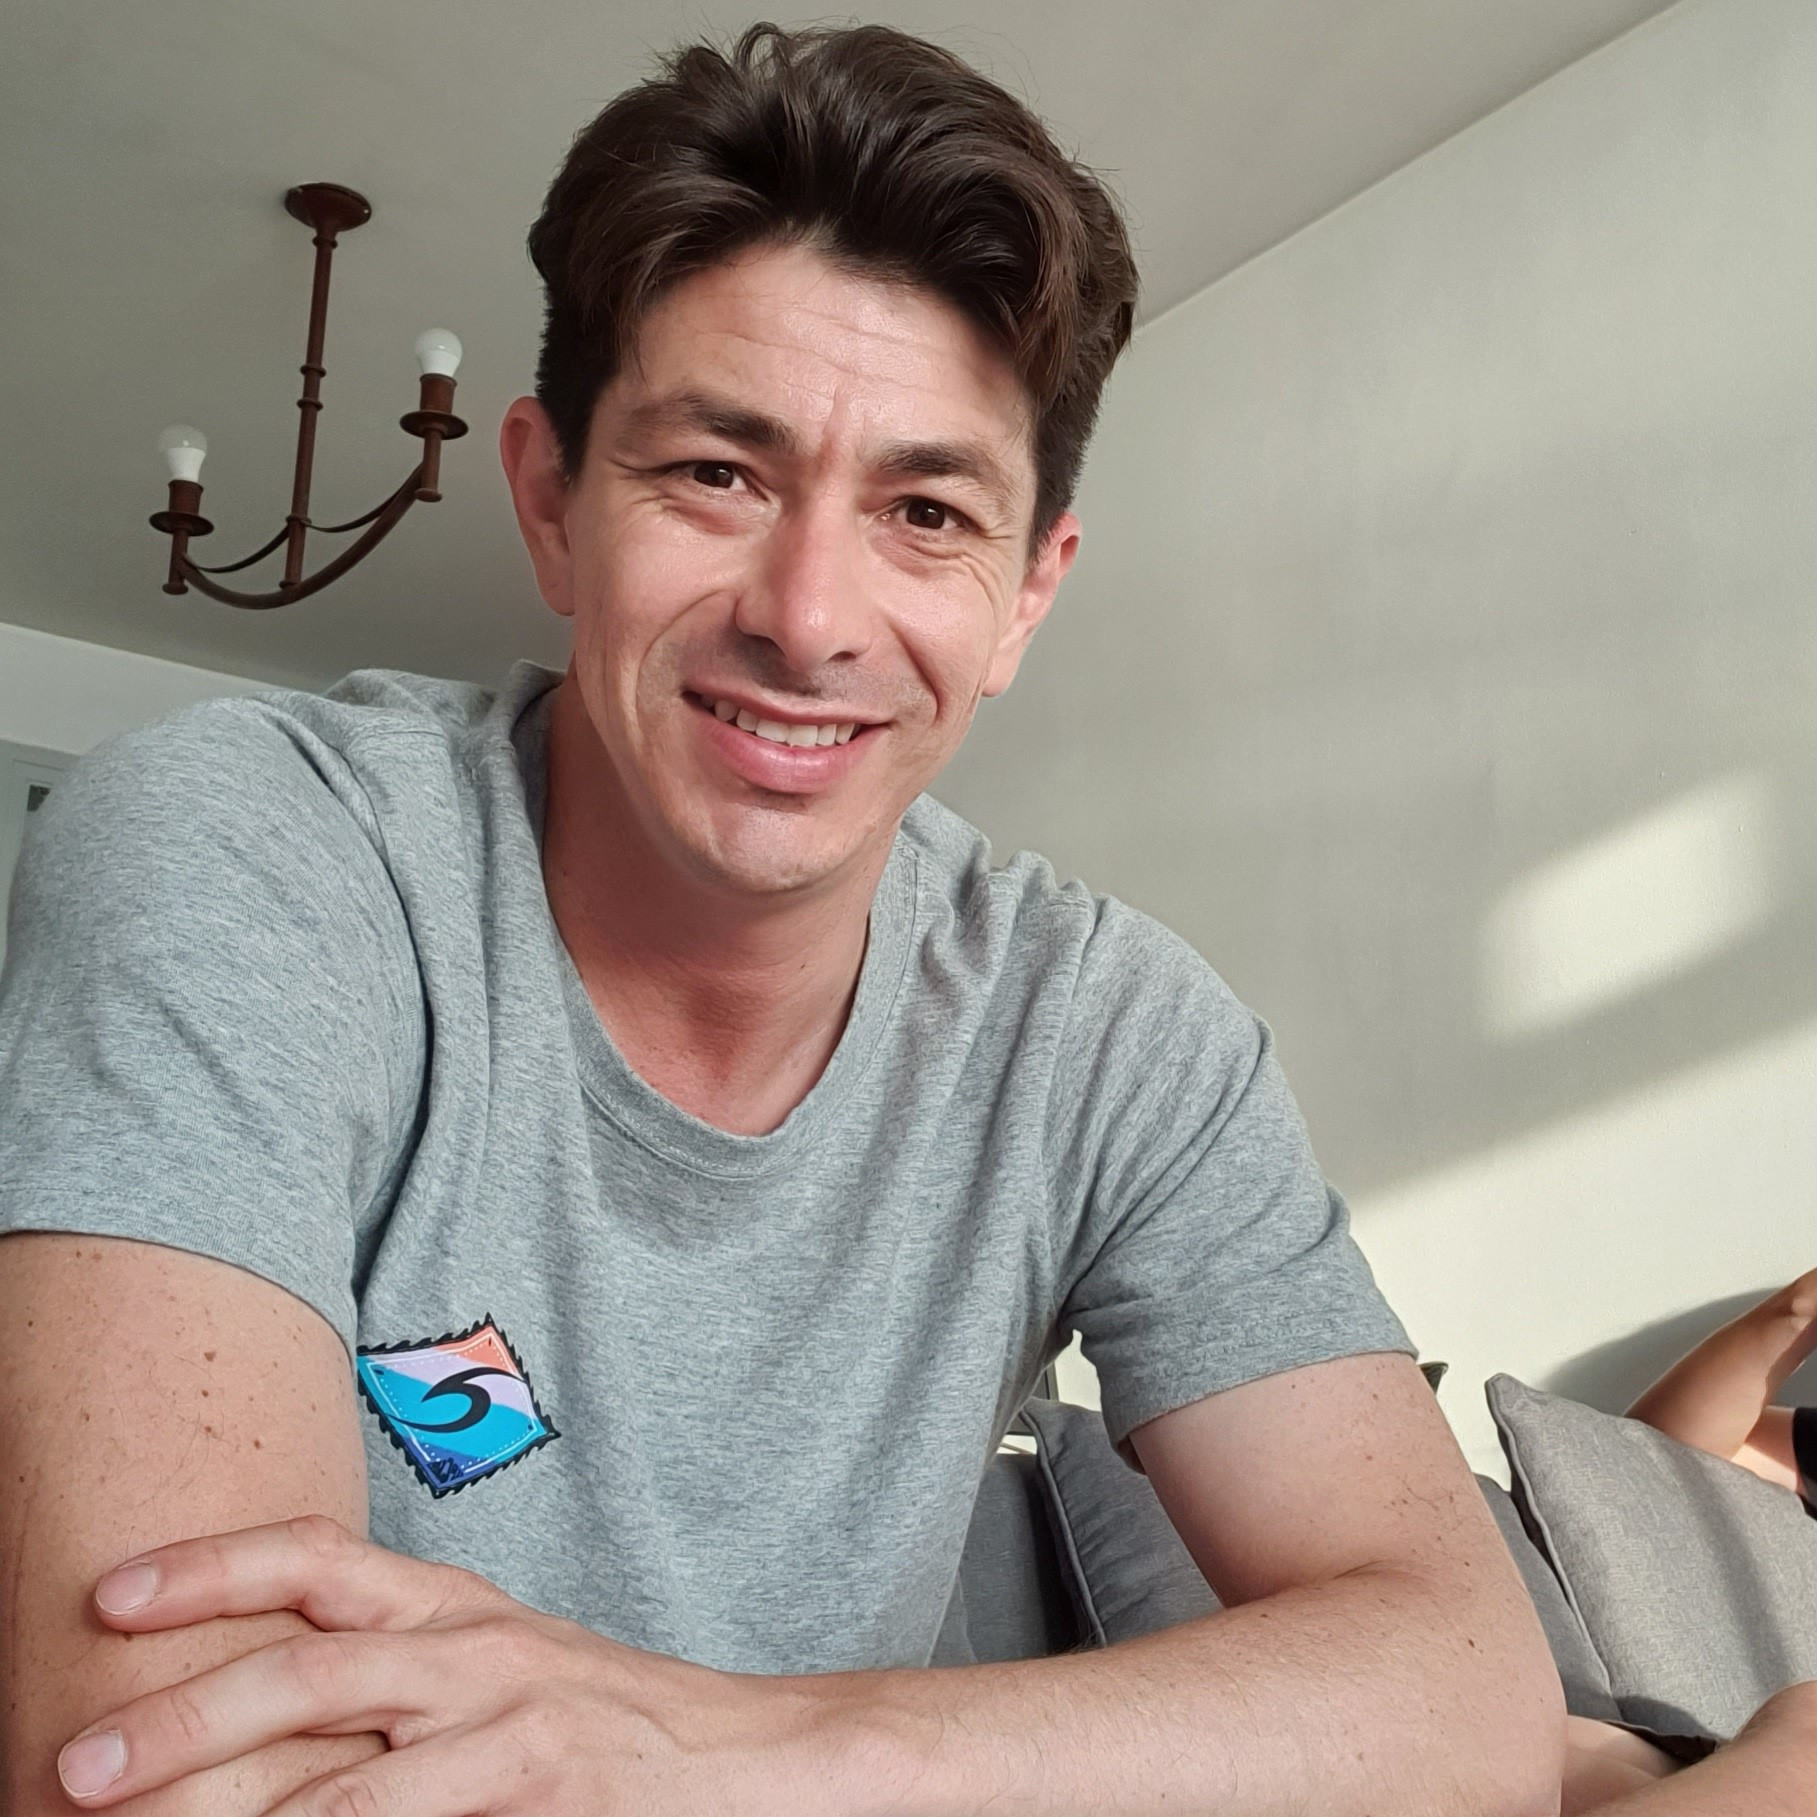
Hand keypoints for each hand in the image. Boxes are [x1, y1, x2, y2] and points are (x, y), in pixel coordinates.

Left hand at [55, 1516, 836, 1814]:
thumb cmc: (608, 1718)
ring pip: (337, 1745)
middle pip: (305, 1655)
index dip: (213, 1565)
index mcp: (454, 1605)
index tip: (112, 1591)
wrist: (750, 1755)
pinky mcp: (539, 1777)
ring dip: (218, 1793)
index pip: (319, 1557)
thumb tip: (254, 1724)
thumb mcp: (498, 1670)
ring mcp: (507, 1709)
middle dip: (182, 1704)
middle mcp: (472, 1642)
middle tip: (77, 1759)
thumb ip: (396, 1679)